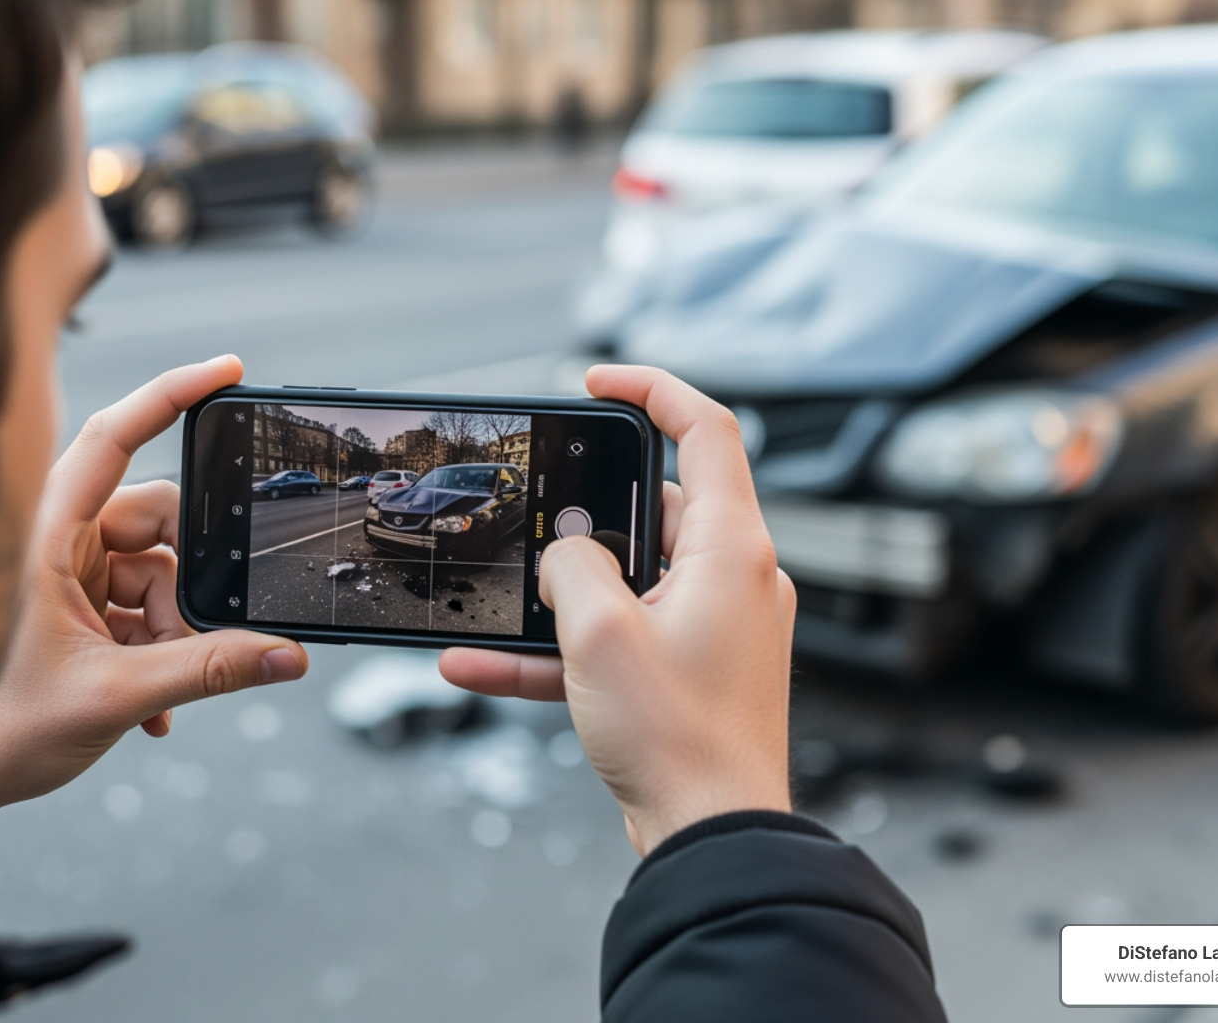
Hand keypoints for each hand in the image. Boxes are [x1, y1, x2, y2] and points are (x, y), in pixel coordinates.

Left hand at [0, 356, 307, 819]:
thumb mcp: (114, 696)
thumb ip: (208, 671)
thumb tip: (284, 655)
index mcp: (43, 535)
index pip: (112, 438)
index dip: (169, 394)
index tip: (228, 372)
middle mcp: (56, 542)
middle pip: (156, 519)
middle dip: (191, 581)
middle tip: (197, 635)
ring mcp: (67, 576)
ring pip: (158, 572)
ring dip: (175, 630)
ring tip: (159, 687)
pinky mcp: (78, 609)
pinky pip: (144, 609)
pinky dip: (159, 650)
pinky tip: (152, 704)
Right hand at [440, 366, 794, 854]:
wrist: (710, 838)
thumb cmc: (678, 739)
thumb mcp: (599, 633)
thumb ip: (571, 566)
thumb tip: (566, 552)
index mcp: (733, 549)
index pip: (708, 430)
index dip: (654, 388)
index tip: (598, 380)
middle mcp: (734, 578)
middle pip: (658, 507)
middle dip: (586, 516)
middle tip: (538, 522)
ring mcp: (714, 626)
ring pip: (627, 578)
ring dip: (559, 593)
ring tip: (499, 604)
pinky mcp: (690, 670)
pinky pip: (618, 637)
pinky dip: (561, 647)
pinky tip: (483, 665)